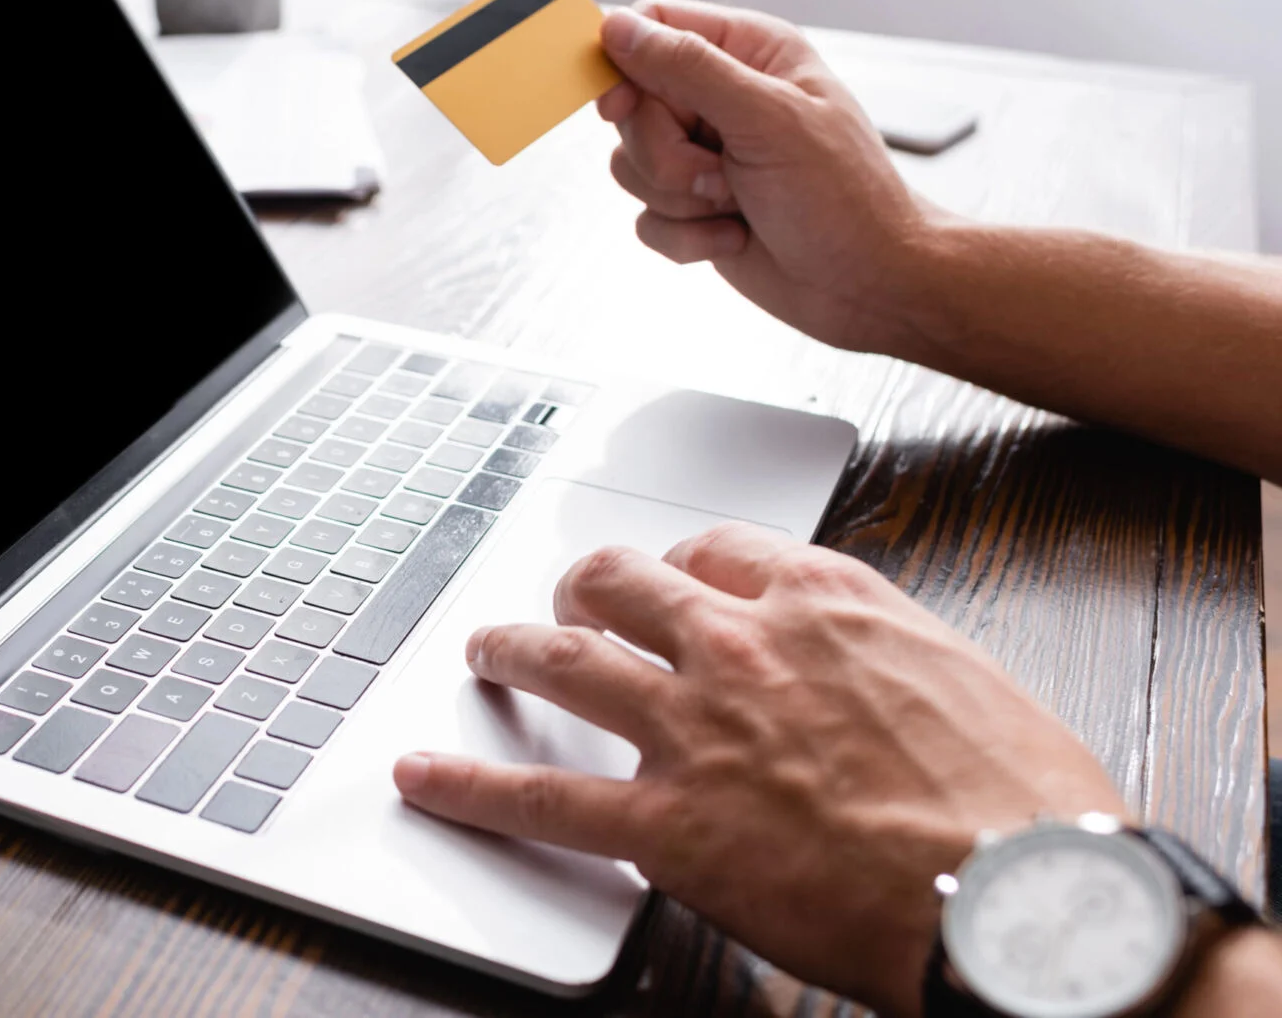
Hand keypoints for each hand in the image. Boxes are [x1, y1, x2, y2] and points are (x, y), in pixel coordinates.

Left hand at [391, 524, 1126, 1016]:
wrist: (1023, 900)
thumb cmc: (1020, 807)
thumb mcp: (966, 683)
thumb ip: (883, 660)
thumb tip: (859, 674)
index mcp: (826, 600)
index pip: (718, 549)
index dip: (682, 563)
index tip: (674, 577)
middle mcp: (743, 642)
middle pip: (624, 580)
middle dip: (586, 585)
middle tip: (570, 599)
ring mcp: (694, 726)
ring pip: (564, 657)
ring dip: (510, 648)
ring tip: (485, 651)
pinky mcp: (666, 821)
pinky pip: (538, 797)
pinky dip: (468, 787)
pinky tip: (425, 778)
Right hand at [596, 0, 945, 357]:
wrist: (868, 286)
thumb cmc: (843, 197)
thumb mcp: (767, 119)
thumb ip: (688, 67)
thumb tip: (615, 28)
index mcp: (749, 51)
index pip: (654, 24)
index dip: (624, 63)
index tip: (621, 108)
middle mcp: (721, 97)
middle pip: (632, 104)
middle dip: (665, 152)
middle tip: (721, 173)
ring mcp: (704, 155)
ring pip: (629, 163)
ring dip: (678, 196)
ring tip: (736, 203)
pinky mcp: (693, 208)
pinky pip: (644, 216)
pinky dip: (685, 236)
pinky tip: (734, 236)